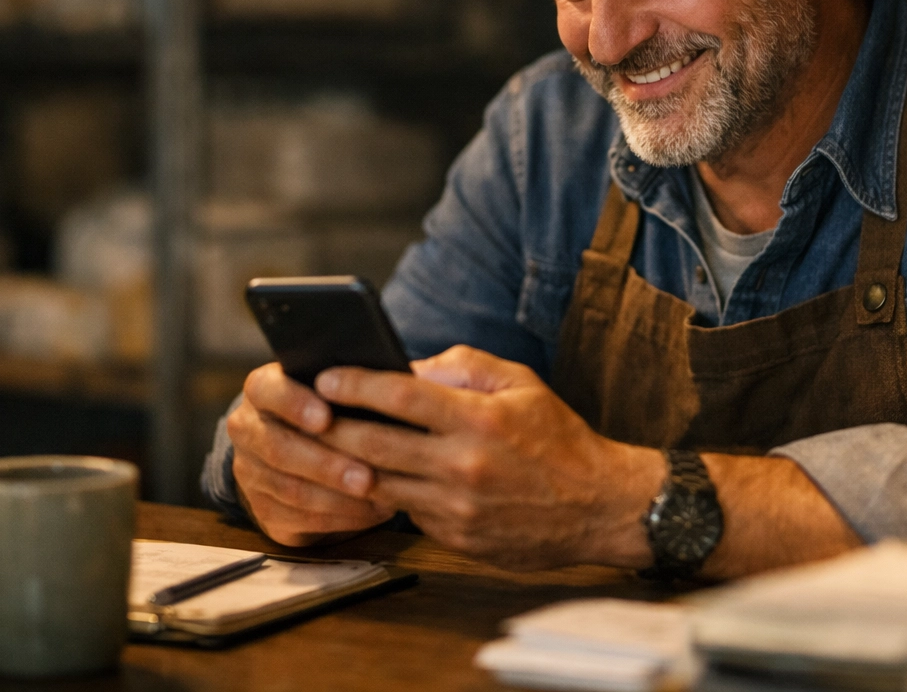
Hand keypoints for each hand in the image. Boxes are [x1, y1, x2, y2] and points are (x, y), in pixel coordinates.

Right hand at [226, 362, 396, 545]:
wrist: (305, 452)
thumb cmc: (336, 410)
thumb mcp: (339, 390)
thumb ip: (357, 384)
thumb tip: (409, 379)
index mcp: (263, 390)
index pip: (267, 390)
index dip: (294, 403)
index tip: (326, 416)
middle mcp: (248, 429)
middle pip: (278, 448)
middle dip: (325, 463)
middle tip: (365, 475)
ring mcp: (251, 473)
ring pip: (290, 489)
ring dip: (337, 496)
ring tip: (377, 495)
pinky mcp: (264, 510)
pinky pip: (299, 519)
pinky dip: (339, 517)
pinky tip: (370, 512)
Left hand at [314, 346, 664, 570]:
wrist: (599, 507)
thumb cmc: (560, 439)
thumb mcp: (523, 384)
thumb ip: (465, 367)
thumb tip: (411, 367)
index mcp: (481, 420)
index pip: (401, 396)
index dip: (356, 383)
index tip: (325, 375)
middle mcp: (465, 466)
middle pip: (375, 444)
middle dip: (333, 426)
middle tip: (306, 412)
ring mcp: (458, 508)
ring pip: (380, 485)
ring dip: (347, 465)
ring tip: (324, 445)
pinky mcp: (457, 538)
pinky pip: (407, 511)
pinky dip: (387, 492)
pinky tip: (371, 477)